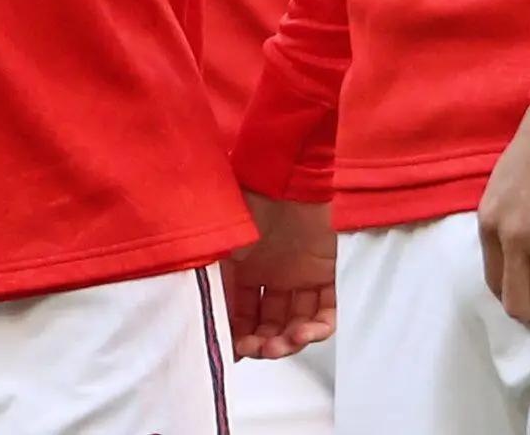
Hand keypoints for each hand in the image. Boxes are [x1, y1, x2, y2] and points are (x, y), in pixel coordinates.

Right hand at [220, 191, 337, 359]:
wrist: (284, 178)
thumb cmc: (247, 205)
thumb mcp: (219, 250)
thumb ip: (210, 284)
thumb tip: (201, 326)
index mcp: (244, 269)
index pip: (241, 315)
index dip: (239, 336)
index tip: (235, 351)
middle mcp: (272, 276)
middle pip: (270, 324)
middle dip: (264, 343)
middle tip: (260, 349)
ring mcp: (300, 276)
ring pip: (297, 323)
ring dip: (290, 341)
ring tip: (285, 343)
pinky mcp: (327, 273)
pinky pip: (327, 311)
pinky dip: (318, 329)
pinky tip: (305, 332)